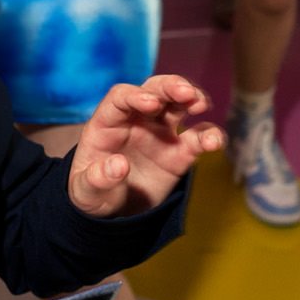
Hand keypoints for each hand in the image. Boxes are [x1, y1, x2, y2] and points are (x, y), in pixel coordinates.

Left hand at [68, 76, 222, 216]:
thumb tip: (118, 165)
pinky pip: (198, 137)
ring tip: (202, 105)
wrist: (112, 212)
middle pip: (154, 90)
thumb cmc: (92, 194)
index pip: (120, 97)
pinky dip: (209, 135)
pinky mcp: (179, 152)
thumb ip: (97, 179)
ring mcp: (160, 132)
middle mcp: (136, 121)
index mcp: (107, 123)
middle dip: (170, 86)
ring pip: (179, 104)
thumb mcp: (85, 192)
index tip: (151, 104)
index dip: (136, 96)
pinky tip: (214, 142)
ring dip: (193, 98)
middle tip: (186, 92)